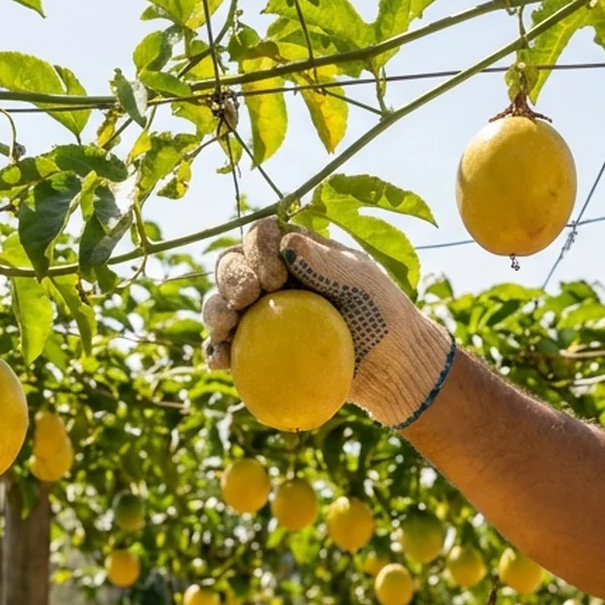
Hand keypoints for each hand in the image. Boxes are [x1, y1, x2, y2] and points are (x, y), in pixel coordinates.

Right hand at [202, 217, 457, 429]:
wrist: (390, 368)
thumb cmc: (383, 316)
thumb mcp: (362, 283)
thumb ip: (326, 263)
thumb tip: (286, 242)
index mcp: (295, 252)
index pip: (260, 236)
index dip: (256, 249)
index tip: (275, 277)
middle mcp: (272, 279)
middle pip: (232, 266)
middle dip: (229, 278)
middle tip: (244, 300)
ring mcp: (261, 316)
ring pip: (222, 304)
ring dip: (214, 312)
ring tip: (224, 328)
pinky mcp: (256, 352)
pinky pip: (228, 348)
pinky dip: (217, 351)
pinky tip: (218, 361)